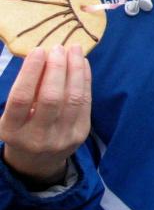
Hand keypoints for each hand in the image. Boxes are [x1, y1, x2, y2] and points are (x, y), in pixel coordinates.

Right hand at [0, 45, 91, 185]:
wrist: (38, 161)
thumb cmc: (22, 129)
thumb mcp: (14, 116)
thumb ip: (26, 91)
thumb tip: (43, 55)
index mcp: (12, 131)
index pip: (22, 98)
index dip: (31, 72)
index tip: (38, 50)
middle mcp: (37, 137)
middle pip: (51, 97)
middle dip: (57, 68)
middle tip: (58, 47)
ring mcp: (62, 137)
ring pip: (73, 98)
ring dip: (75, 69)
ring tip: (73, 49)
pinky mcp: (81, 133)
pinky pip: (86, 101)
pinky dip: (85, 79)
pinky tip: (82, 63)